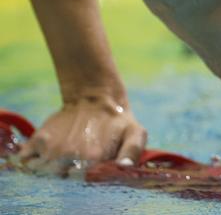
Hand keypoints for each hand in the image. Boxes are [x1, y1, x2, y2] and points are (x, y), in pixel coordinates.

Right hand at [18, 94, 145, 174]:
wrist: (94, 96)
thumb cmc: (117, 119)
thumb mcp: (135, 132)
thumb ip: (133, 151)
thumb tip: (123, 167)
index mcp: (92, 158)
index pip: (83, 182)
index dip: (87, 175)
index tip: (92, 163)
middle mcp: (68, 156)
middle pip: (63, 178)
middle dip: (70, 170)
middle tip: (80, 156)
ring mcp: (51, 149)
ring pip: (44, 173)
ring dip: (52, 166)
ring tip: (67, 151)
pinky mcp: (37, 140)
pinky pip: (27, 161)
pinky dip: (33, 159)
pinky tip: (50, 149)